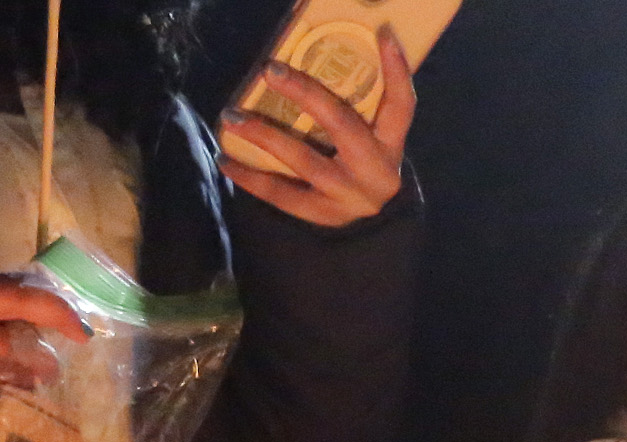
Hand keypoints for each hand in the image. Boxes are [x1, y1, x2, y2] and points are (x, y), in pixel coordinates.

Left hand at [219, 27, 416, 228]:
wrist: (375, 223)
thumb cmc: (364, 166)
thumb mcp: (374, 141)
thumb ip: (358, 109)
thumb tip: (316, 57)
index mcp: (390, 146)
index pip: (401, 106)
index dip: (397, 71)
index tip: (384, 34)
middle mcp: (374, 170)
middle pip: (342, 125)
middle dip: (306, 94)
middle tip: (270, 70)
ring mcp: (348, 195)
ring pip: (304, 160)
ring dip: (264, 135)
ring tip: (230, 116)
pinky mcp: (322, 214)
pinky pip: (282, 194)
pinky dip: (251, 177)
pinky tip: (225, 160)